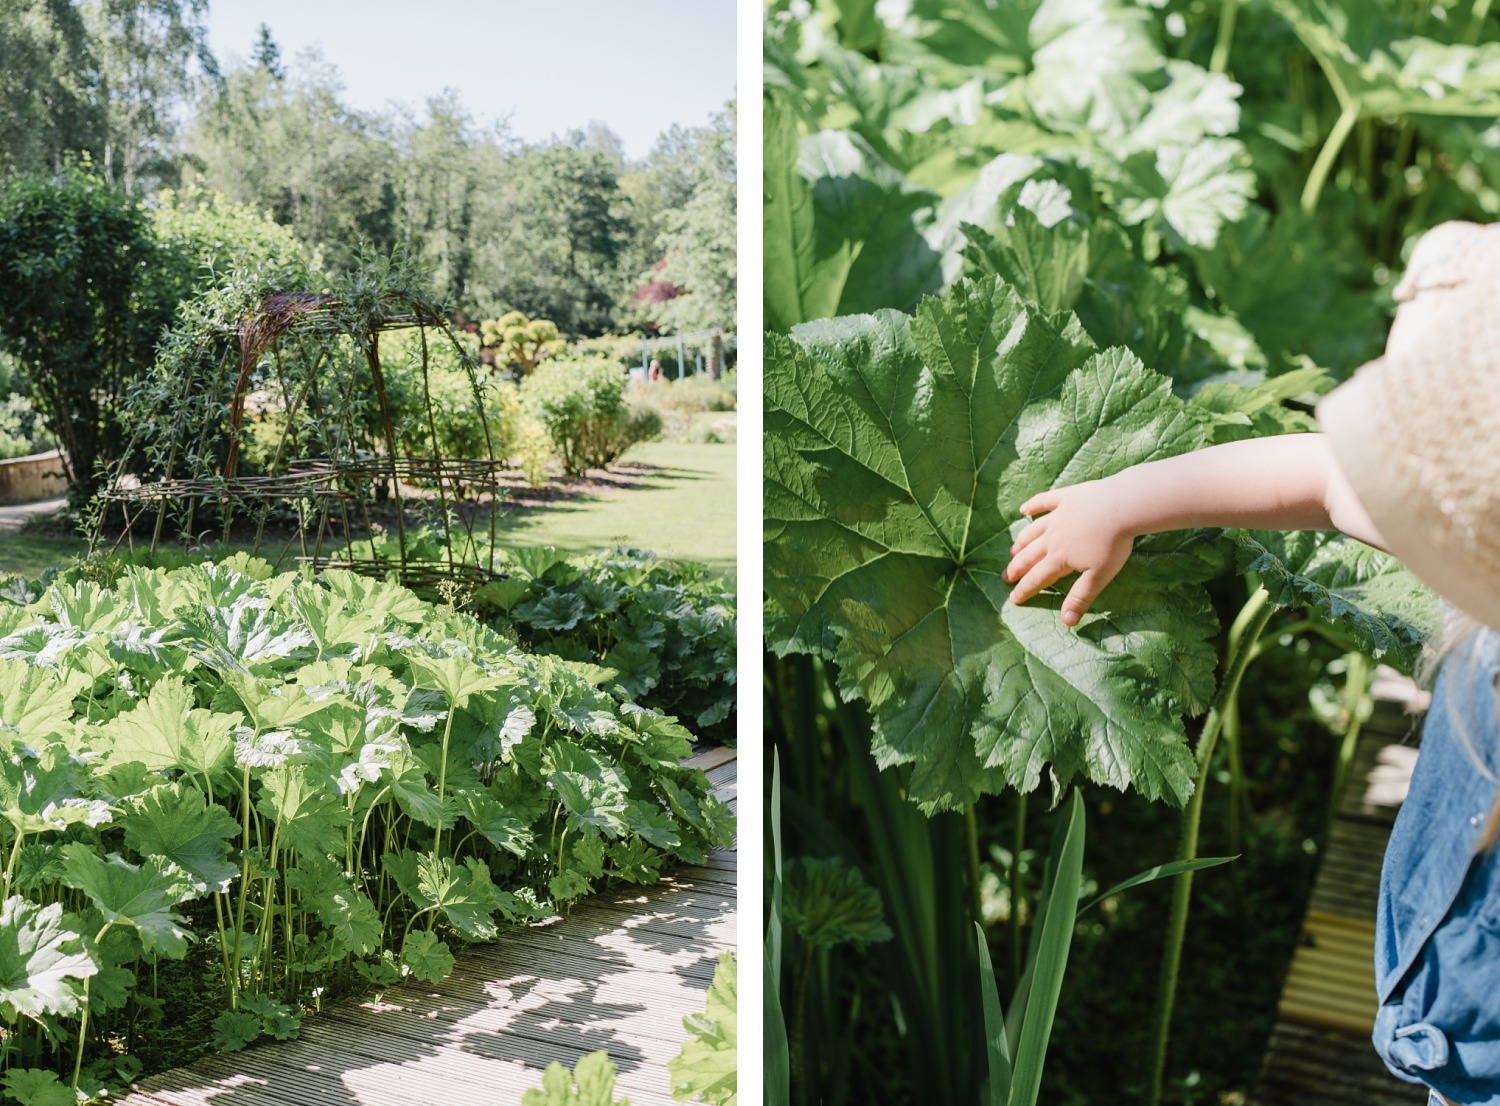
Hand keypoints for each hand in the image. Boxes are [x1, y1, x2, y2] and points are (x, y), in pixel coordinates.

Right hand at [1003, 481, 1134, 625]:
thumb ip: (1080, 598)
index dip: (1024, 589)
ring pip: (1033, 531)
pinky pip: (1044, 501)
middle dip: (1016, 568)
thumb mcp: (1099, 576)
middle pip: (1029, 556)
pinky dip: (1033, 505)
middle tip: (1006, 577)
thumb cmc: (1113, 544)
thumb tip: (1066, 622)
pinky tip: (1024, 509)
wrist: (1122, 507)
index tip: (1013, 599)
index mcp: (1059, 558)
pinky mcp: (1066, 498)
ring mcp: (1057, 516)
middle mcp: (1052, 538)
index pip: (1037, 578)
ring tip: (1013, 550)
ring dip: (1021, 542)